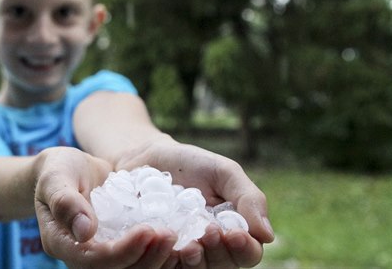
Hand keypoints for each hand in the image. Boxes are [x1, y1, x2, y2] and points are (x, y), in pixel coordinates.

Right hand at [33, 147, 180, 268]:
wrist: (67, 171)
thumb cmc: (58, 169)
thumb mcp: (56, 177)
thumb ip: (65, 201)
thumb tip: (84, 232)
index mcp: (60, 242)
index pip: (93, 259)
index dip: (122, 251)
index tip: (146, 230)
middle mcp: (79, 255)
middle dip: (145, 257)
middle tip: (169, 234)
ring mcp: (98, 254)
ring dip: (154, 258)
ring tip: (173, 234)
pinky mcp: (114, 246)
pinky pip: (136, 258)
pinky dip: (155, 252)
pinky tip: (173, 236)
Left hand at [115, 135, 274, 267]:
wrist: (147, 157)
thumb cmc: (191, 165)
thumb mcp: (224, 172)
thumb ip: (248, 198)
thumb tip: (267, 235)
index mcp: (231, 231)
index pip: (248, 253)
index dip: (244, 248)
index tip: (235, 233)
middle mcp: (208, 247)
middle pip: (223, 266)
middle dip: (219, 253)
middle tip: (210, 232)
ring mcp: (180, 252)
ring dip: (195, 261)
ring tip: (190, 244)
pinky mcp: (154, 251)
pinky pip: (162, 265)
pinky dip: (164, 257)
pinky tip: (164, 240)